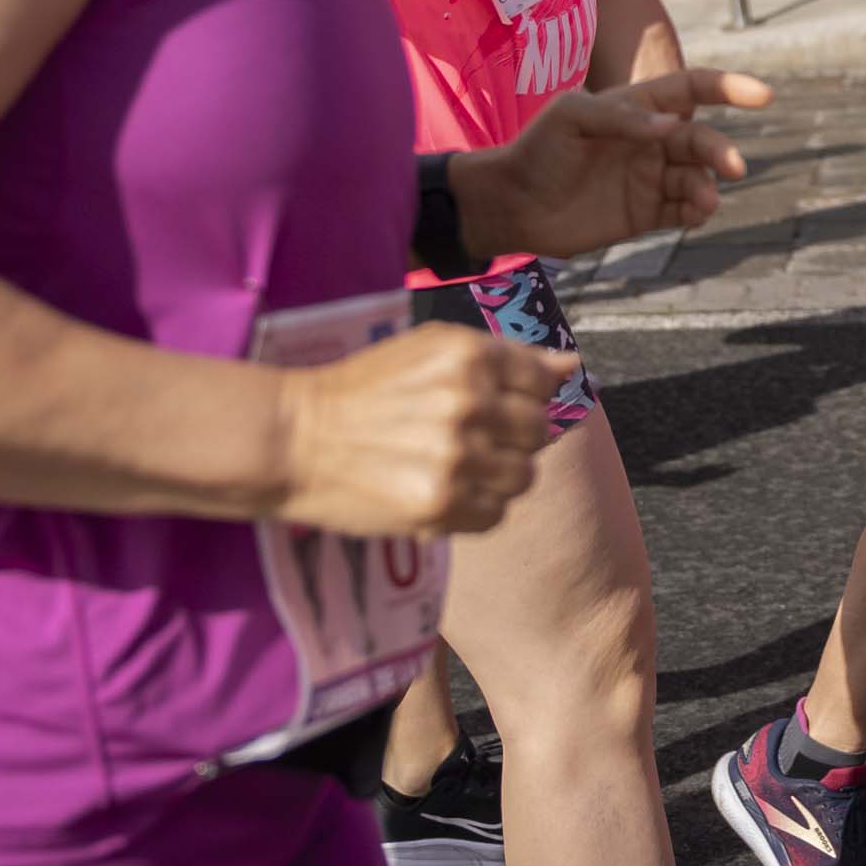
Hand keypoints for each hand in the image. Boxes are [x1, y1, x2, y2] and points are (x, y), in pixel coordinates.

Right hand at [275, 324, 559, 535]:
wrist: (293, 437)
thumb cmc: (363, 390)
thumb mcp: (430, 351)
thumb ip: (506, 357)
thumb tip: (572, 367)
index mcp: (470, 354)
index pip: (544, 382)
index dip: (523, 399)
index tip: (492, 408)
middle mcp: (469, 401)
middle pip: (539, 432)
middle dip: (511, 440)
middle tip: (466, 441)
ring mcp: (457, 455)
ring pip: (523, 477)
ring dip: (495, 478)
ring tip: (451, 468)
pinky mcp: (441, 504)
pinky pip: (495, 514)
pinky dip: (474, 510)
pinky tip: (439, 493)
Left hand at [455, 66, 775, 258]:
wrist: (512, 204)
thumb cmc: (536, 149)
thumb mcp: (570, 116)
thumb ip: (619, 116)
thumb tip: (670, 127)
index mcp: (638, 107)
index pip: (693, 89)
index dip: (730, 88)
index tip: (764, 96)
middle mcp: (651, 141)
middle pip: (702, 140)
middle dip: (721, 150)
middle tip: (733, 167)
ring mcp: (650, 178)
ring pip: (697, 178)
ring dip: (709, 188)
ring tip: (705, 203)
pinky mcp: (645, 214)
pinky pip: (684, 211)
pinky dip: (697, 212)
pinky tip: (697, 215)